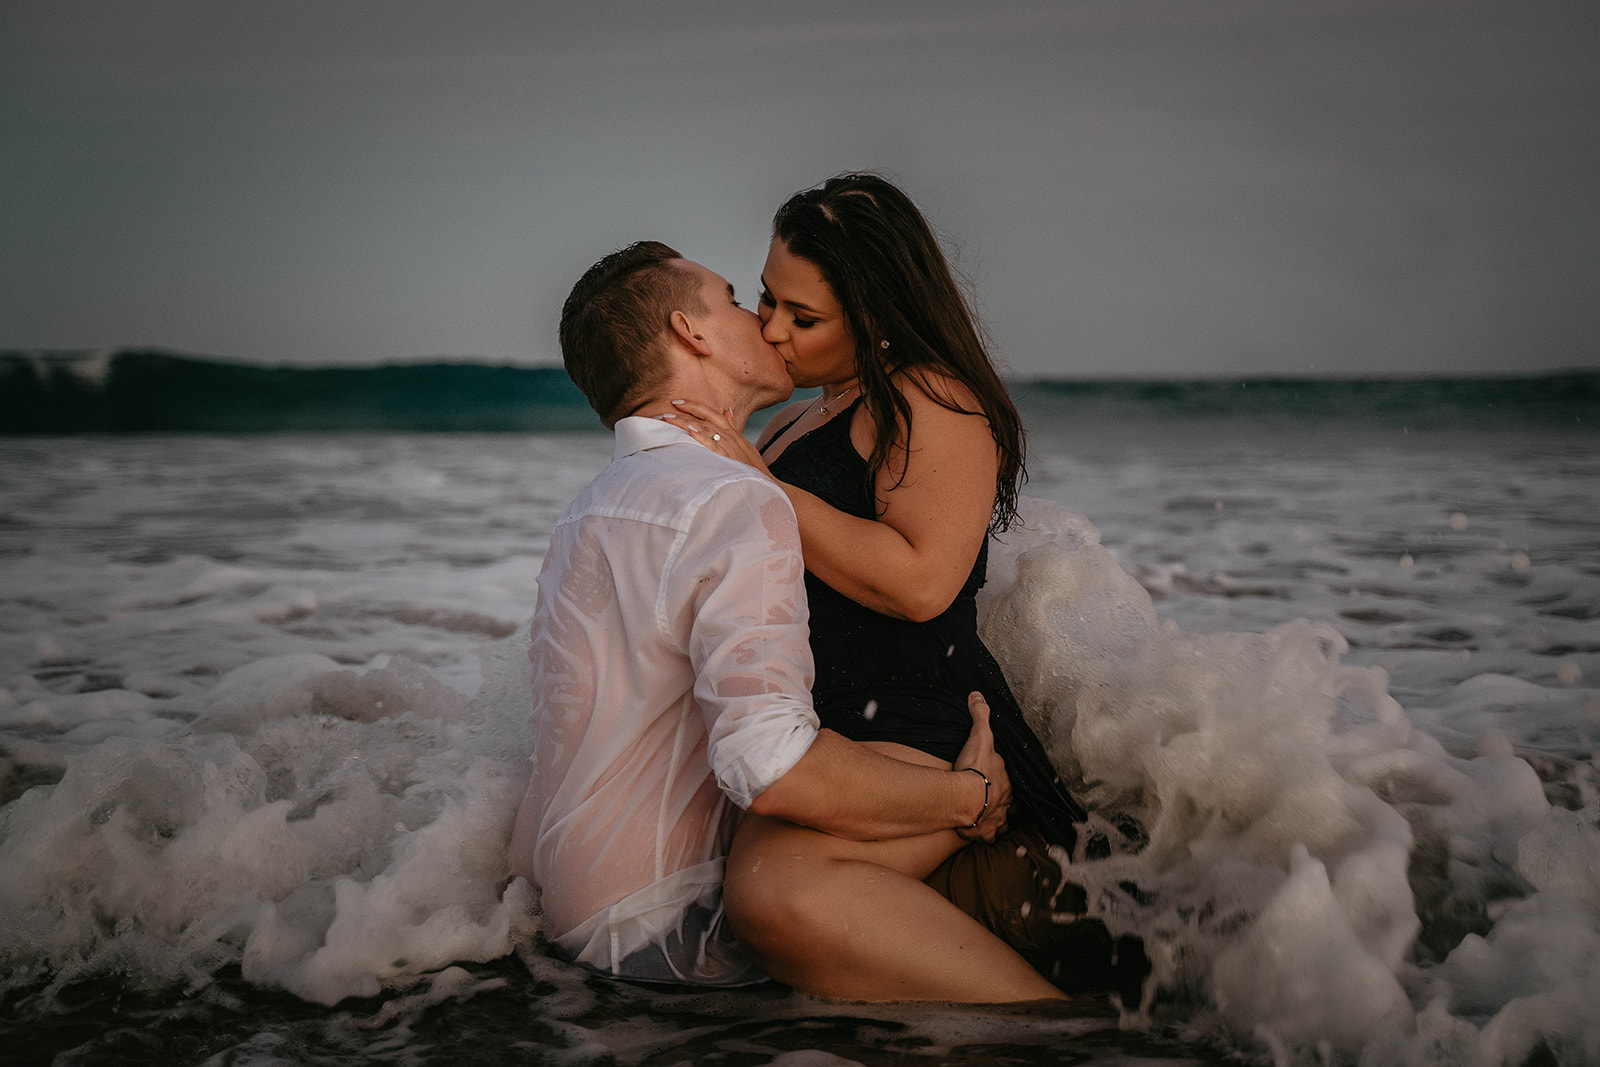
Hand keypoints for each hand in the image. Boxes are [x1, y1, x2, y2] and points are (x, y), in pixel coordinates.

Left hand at [661, 400, 772, 474]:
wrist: (767, 484)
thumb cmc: (754, 467)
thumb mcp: (745, 444)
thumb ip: (733, 427)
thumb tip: (726, 411)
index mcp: (732, 433)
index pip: (712, 413)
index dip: (695, 406)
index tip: (677, 402)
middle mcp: (731, 437)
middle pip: (705, 420)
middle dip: (684, 414)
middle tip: (665, 412)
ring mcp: (731, 447)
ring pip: (705, 430)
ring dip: (686, 423)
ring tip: (669, 420)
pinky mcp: (730, 459)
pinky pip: (714, 446)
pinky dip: (702, 438)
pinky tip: (690, 433)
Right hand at [953, 691, 1010, 841]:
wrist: (964, 798)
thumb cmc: (975, 768)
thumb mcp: (980, 736)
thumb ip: (980, 715)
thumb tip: (978, 695)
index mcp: (1007, 779)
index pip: (1007, 777)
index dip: (1001, 776)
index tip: (992, 774)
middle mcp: (1006, 800)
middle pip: (1007, 799)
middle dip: (1001, 798)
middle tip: (989, 795)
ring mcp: (997, 818)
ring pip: (1002, 820)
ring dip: (996, 818)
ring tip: (987, 816)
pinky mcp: (985, 832)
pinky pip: (988, 836)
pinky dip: (984, 835)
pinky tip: (979, 834)